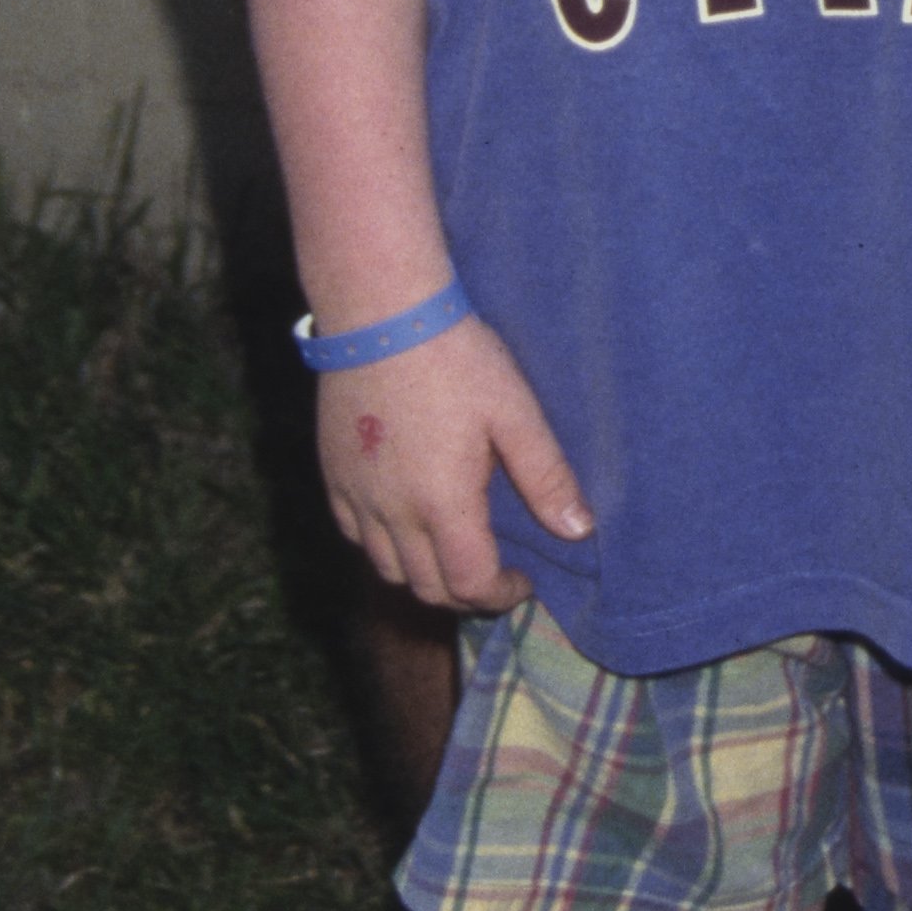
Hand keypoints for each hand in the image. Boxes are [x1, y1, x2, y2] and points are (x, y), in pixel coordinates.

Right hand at [316, 316, 591, 609]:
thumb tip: (579, 531)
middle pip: (426, 588)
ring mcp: (357, 497)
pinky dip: (383, 546)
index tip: (523, 580)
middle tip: (495, 573)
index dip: (500, 595)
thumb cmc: (458, 359)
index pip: (469, 583)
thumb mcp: (515, 413)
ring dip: (423, 575)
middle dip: (465, 594)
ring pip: (386, 569)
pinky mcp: (332, 475)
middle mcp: (393, 513)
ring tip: (453, 551)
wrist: (382, 315)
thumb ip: (546, 477)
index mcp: (442, 503)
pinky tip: (406, 523)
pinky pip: (354, 535)